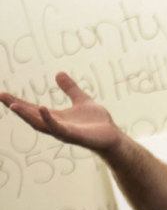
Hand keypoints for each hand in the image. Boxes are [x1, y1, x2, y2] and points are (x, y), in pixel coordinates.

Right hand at [0, 72, 121, 153]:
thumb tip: (58, 73)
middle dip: (16, 107)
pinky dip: (49, 119)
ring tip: (13, 106)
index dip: (17, 102)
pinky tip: (42, 108)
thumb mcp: (82, 100)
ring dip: (27, 115)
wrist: (113, 136)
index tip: (2, 94)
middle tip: (1, 97)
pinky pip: (58, 128)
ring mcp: (64, 132)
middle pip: (31, 116)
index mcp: (56, 117)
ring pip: (40, 124)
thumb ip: (70, 89)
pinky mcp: (74, 136)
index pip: (32, 109)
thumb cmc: (98, 122)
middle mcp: (56, 125)